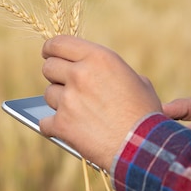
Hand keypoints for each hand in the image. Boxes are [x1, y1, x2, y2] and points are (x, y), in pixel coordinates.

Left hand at [39, 35, 161, 170]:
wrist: (144, 147)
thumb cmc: (145, 115)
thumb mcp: (136, 81)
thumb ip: (112, 72)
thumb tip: (98, 72)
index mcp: (98, 58)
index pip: (59, 43)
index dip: (51, 49)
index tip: (48, 53)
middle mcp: (80, 74)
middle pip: (49, 67)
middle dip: (55, 76)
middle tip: (65, 85)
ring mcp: (68, 99)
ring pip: (48, 94)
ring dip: (59, 102)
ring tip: (78, 112)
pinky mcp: (61, 124)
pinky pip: (45, 122)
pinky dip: (54, 127)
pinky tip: (67, 130)